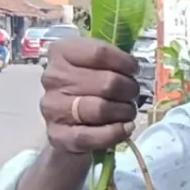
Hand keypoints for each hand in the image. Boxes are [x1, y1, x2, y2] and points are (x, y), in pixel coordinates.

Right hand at [40, 37, 139, 153]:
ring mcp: (53, 108)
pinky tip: (125, 128)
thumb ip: (113, 60)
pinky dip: (116, 132)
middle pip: (107, 83)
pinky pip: (94, 136)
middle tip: (132, 94)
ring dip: (125, 111)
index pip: (99, 54)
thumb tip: (135, 66)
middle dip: (129, 90)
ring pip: (102, 109)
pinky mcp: (59, 135)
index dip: (125, 63)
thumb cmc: (88, 87)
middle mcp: (53, 78)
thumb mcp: (96, 64)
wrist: (67, 124)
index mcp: (61, 53)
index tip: (134, 70)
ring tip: (128, 111)